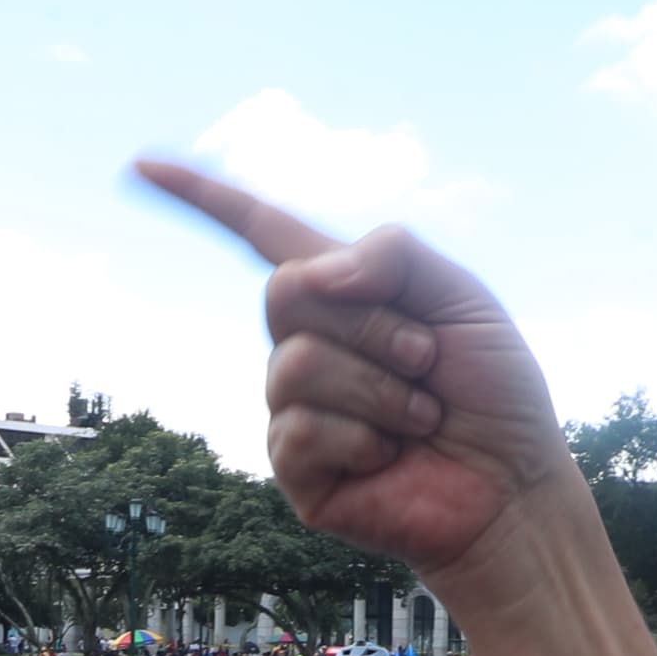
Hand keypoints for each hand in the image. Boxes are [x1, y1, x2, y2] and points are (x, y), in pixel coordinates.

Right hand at [134, 160, 575, 584]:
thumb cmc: (494, 393)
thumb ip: (394, 255)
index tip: (142, 167)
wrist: (514, 488)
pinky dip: (363, 439)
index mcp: (343, 292)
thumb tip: (314, 274)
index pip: (258, 231)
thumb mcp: (462, 297)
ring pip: (296, 364)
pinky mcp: (296, 469)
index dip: (200, 198)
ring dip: (379, 388)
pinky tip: (390, 456)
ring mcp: (294, 407)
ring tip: (421, 416)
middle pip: (283, 293)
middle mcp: (307, 344)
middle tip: (427, 359)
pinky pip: (301, 429)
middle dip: (372, 323)